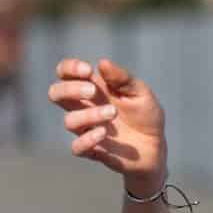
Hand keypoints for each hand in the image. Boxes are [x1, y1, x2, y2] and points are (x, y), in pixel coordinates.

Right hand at [46, 57, 167, 191]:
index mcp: (93, 88)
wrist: (157, 146)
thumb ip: (122, 78)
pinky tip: (104, 133)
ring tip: (113, 113)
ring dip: (89, 115)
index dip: (69, 68)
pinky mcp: (92, 150)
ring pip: (69, 121)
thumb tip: (102, 62)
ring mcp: (86, 129)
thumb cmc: (145, 115)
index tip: (88, 70)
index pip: (65, 73)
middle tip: (93, 91)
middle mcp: (84, 107)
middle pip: (55, 94)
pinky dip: (87, 139)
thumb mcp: (140, 92)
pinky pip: (77, 147)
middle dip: (70, 89)